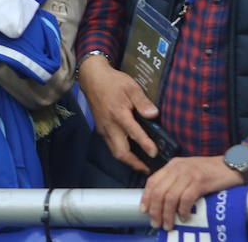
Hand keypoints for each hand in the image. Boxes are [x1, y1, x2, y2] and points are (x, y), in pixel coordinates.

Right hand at [77, 53, 158, 173]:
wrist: (92, 78)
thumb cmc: (113, 82)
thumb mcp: (131, 87)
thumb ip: (143, 101)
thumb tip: (154, 114)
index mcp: (118, 114)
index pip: (134, 133)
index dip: (145, 145)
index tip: (155, 154)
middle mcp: (110, 125)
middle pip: (121, 152)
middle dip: (135, 163)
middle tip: (149, 168)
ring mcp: (104, 129)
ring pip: (115, 152)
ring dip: (128, 161)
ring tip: (141, 165)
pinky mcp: (101, 129)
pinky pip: (111, 146)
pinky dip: (121, 153)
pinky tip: (130, 153)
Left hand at [141, 156, 244, 229]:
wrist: (233, 165)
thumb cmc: (211, 171)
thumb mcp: (188, 171)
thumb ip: (176, 181)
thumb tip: (164, 201)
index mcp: (173, 165)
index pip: (153, 181)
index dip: (146, 197)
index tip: (144, 210)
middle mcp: (177, 167)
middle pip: (159, 191)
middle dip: (155, 210)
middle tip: (156, 223)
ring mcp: (189, 174)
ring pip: (170, 197)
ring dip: (167, 214)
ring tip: (169, 224)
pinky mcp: (200, 181)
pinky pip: (186, 198)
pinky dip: (183, 210)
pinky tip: (184, 217)